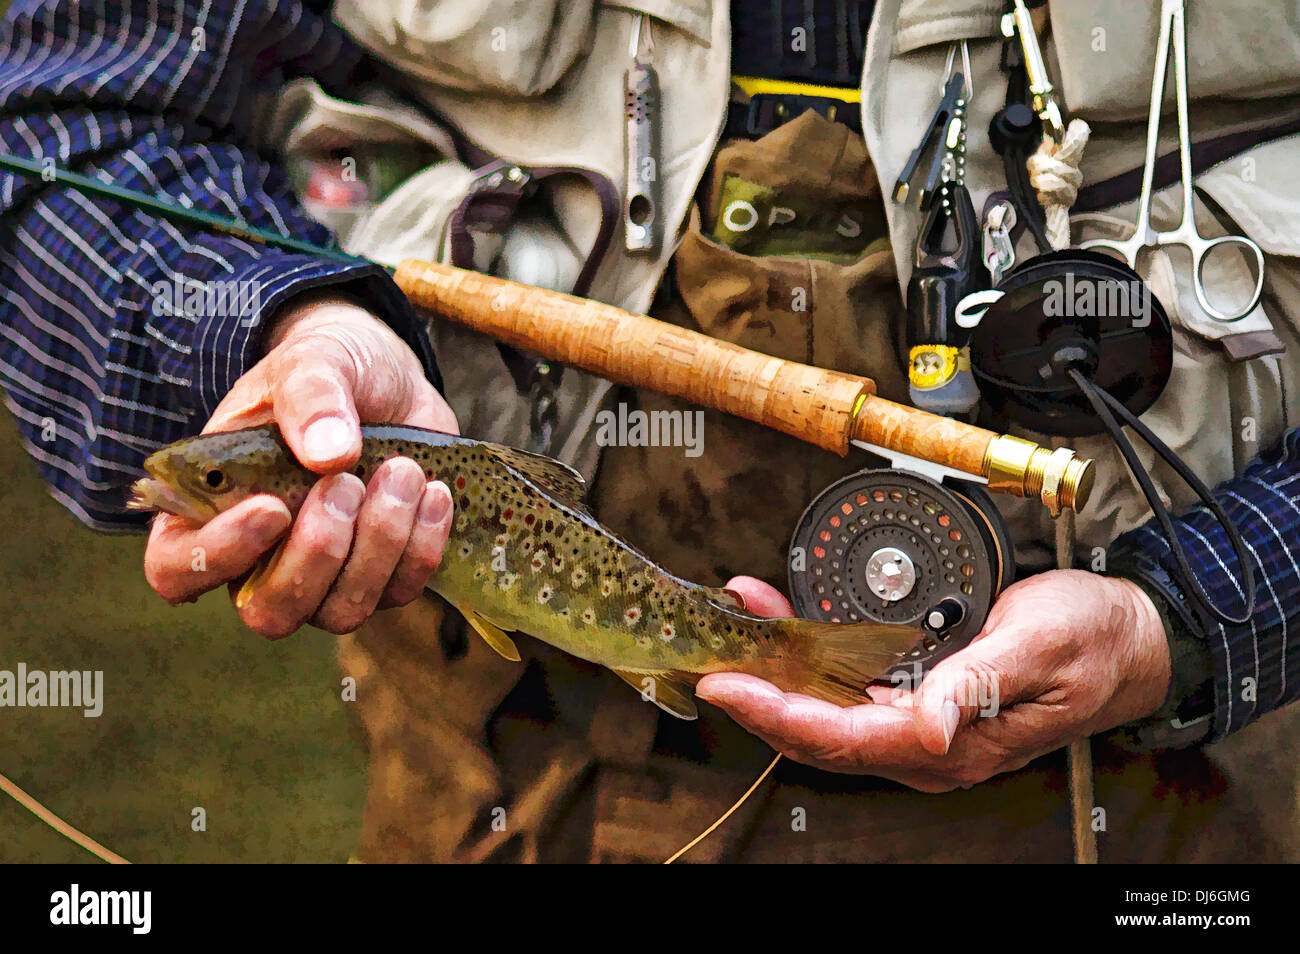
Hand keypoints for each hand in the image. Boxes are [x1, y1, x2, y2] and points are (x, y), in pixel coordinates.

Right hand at [143, 295, 458, 637]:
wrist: (385, 380)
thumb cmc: (327, 371)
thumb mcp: (311, 362)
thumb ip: (311, 396)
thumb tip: (329, 454)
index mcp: (209, 509)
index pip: (177, 571)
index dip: (220, 554)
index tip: (273, 506)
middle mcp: (260, 558)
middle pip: (270, 611)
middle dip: (318, 552)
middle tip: (347, 483)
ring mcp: (324, 575)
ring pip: (341, 611)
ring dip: (379, 544)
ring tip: (403, 472)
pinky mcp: (384, 572)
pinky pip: (401, 590)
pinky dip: (422, 545)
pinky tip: (432, 491)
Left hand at [698, 570, 1171, 791]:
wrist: (1126, 637)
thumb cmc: (1091, 639)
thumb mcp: (1041, 647)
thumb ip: (982, 687)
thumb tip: (930, 727)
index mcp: (956, 742)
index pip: (845, 740)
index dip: (778, 715)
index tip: (728, 686)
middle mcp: (929, 743)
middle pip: (821, 733)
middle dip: (759, 697)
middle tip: (709, 659)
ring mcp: (922, 724)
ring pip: (829, 710)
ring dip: (778, 674)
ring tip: (736, 628)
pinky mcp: (920, 697)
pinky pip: (851, 688)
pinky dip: (811, 658)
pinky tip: (786, 623)